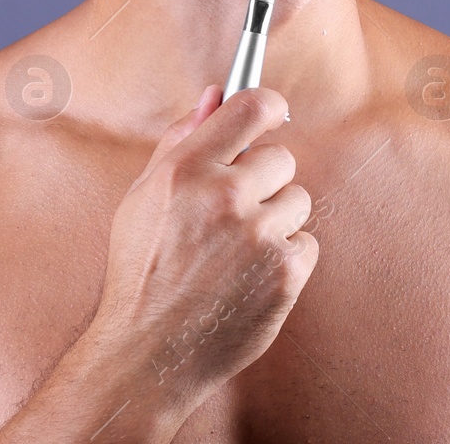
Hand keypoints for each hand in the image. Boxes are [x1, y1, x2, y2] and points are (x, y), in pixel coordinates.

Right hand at [89, 85, 317, 406]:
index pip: (252, 105)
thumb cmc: (142, 271)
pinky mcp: (285, 274)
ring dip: (276, 221)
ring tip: (236, 253)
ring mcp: (258, 236)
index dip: (268, 107)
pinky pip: (306, 243)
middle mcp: (224, 195)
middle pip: (282, 158)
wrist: (149, 355)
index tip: (271, 116)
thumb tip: (215, 94)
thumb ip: (180, 139)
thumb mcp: (143, 197)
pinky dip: (285, 260)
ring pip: (298, 201)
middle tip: (234, 212)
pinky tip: (249, 278)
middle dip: (264, 180)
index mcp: (186, 168)